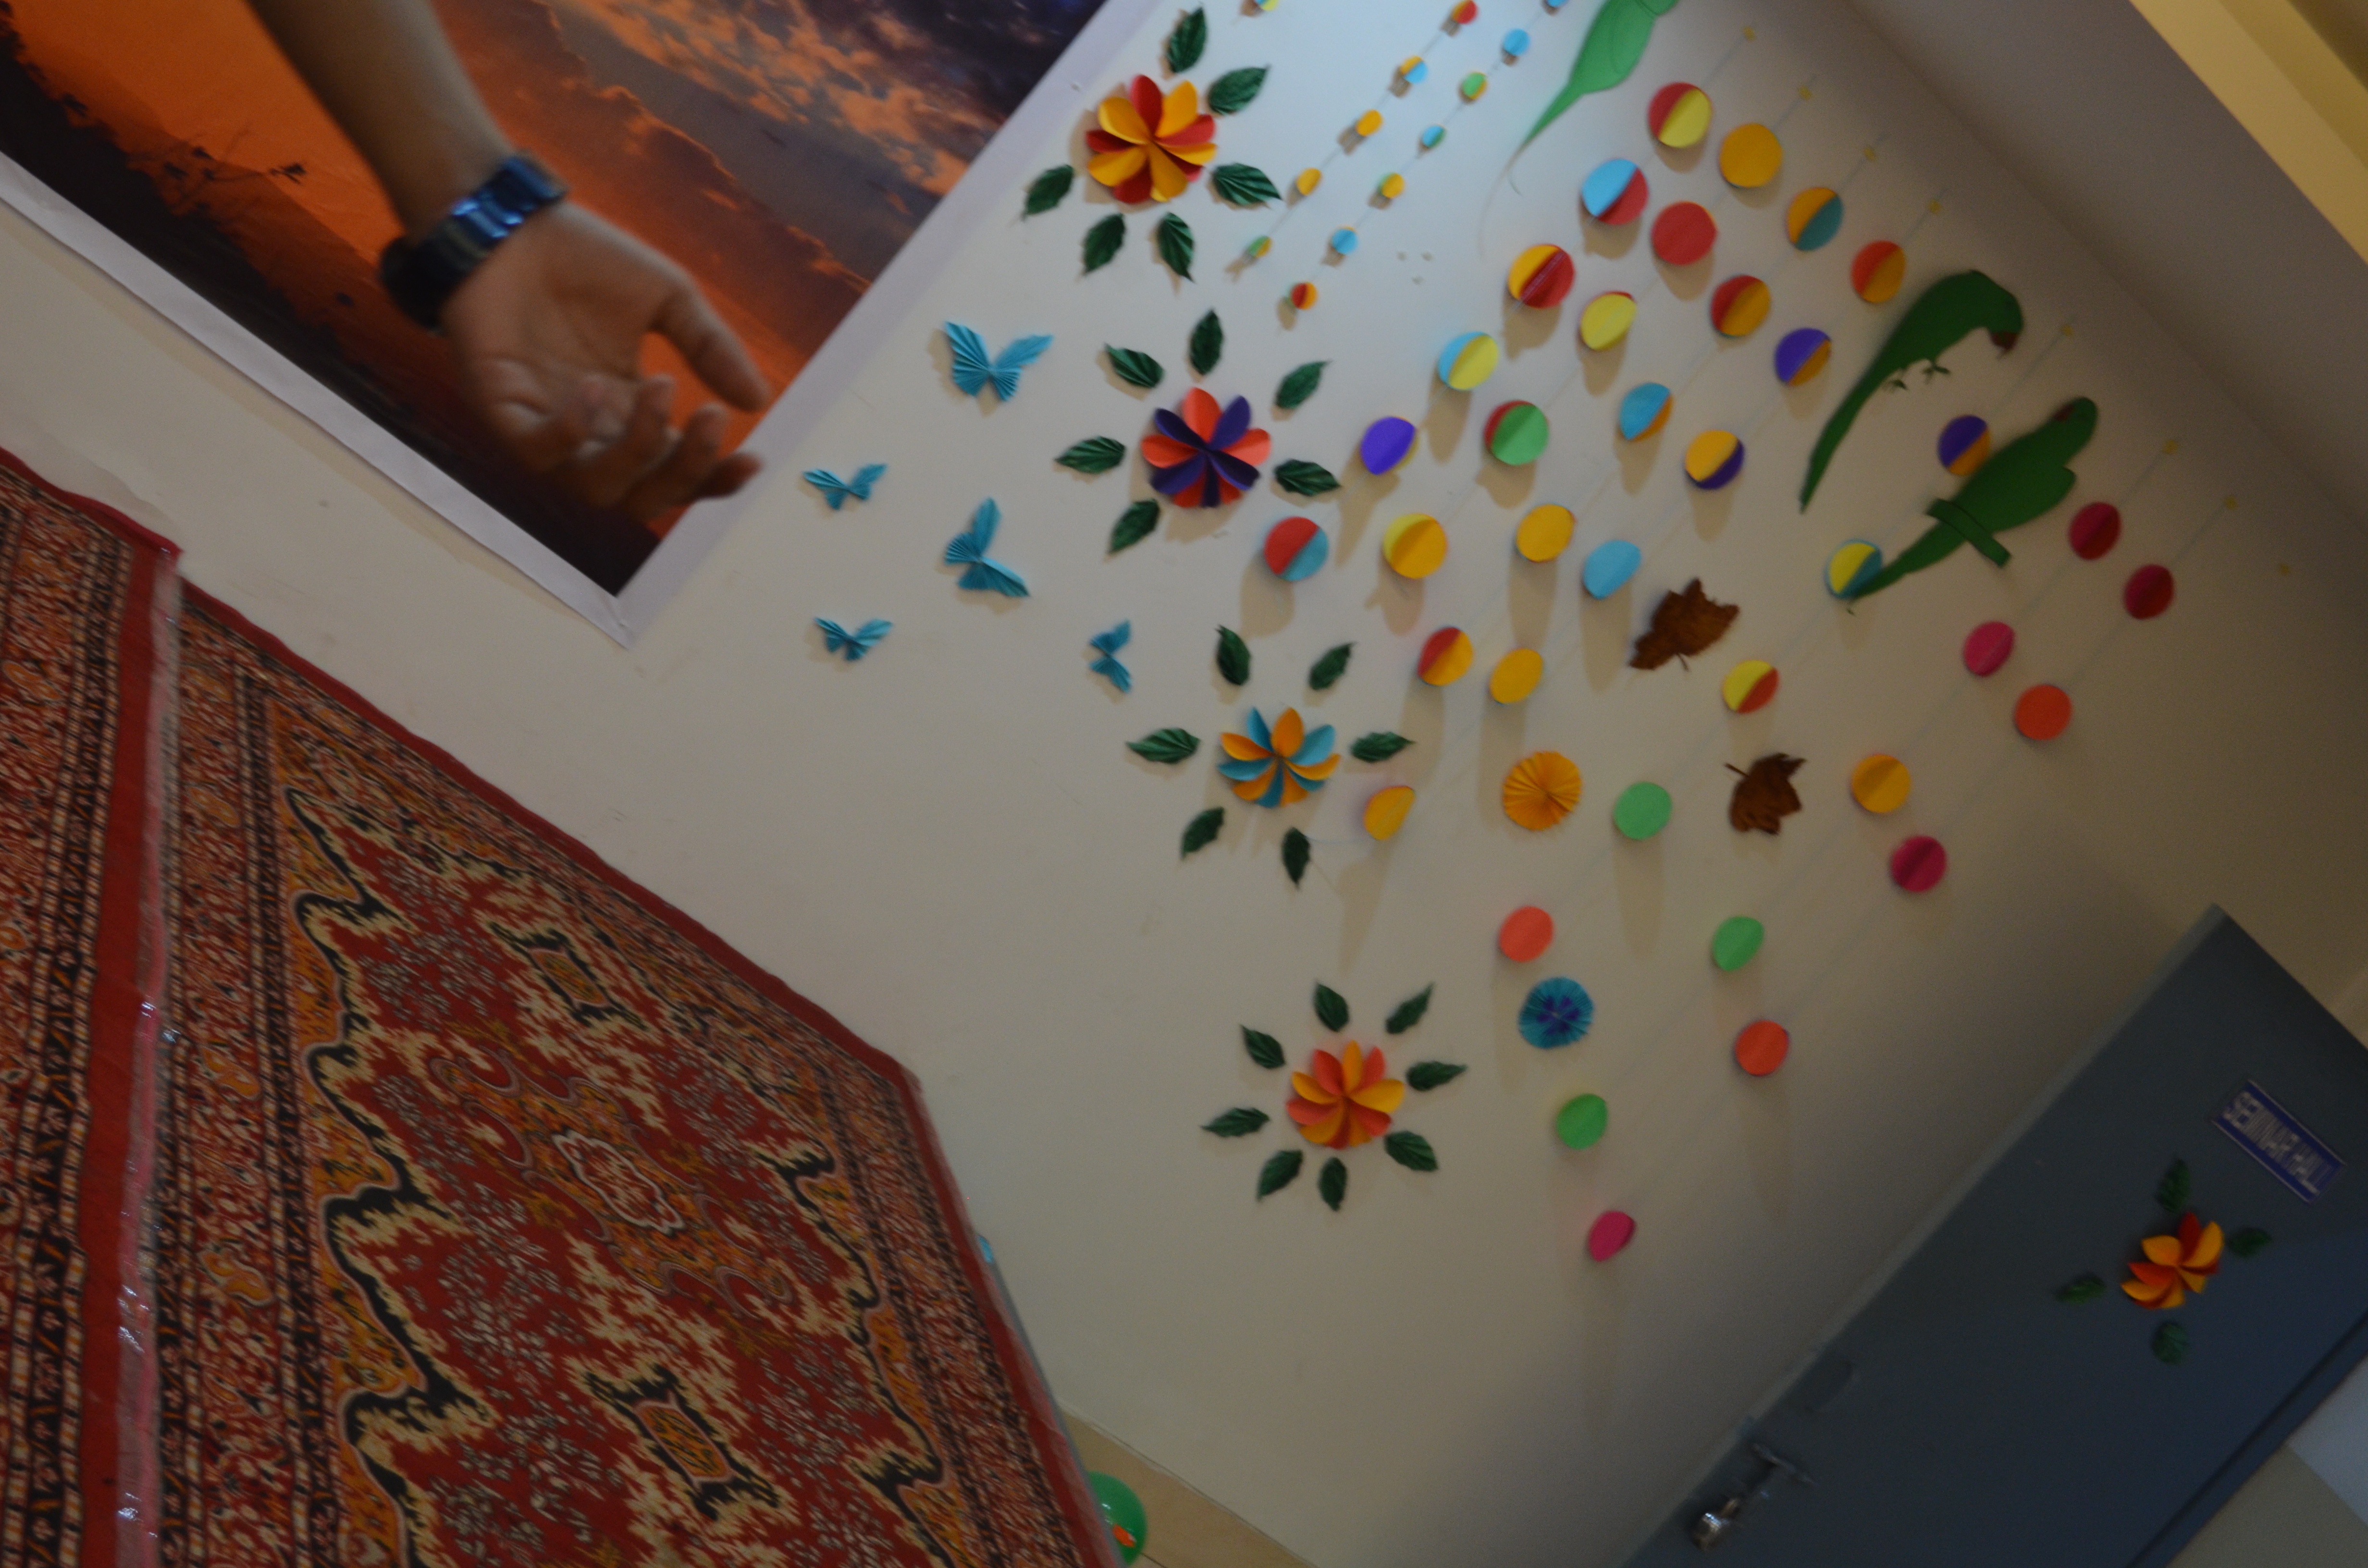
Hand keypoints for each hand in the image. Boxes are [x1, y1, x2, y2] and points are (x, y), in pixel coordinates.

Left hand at [439, 203, 771, 521]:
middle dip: (684, 471)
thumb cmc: (586, 257)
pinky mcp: (501, 408)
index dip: (715, 478)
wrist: (512, 220)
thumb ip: (711, 349)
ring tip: (659, 385)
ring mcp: (546, 425)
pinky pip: (537, 452)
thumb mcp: (669, 298)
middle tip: (710, 416)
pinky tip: (595, 387)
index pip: (676, 470)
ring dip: (637, 451)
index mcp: (632, 411)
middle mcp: (592, 433)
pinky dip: (571, 432)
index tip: (753, 457)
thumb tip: (758, 401)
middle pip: (642, 499)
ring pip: (596, 488)